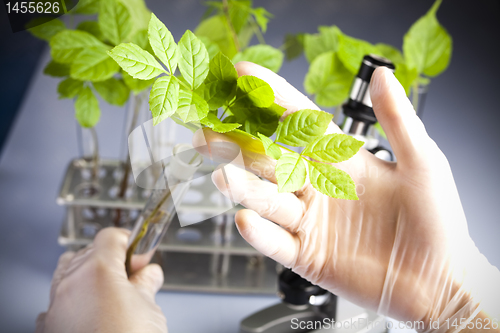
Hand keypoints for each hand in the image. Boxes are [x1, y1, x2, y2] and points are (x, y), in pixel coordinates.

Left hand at [36, 228, 166, 332]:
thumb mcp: (149, 309)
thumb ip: (146, 284)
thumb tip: (149, 274)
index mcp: (97, 270)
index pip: (111, 237)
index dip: (131, 242)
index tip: (142, 254)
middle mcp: (70, 283)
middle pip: (89, 251)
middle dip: (112, 258)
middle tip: (133, 274)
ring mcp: (55, 305)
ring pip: (67, 272)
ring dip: (88, 274)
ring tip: (111, 290)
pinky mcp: (49, 326)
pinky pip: (57, 300)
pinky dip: (73, 299)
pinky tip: (91, 311)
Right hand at [193, 62, 499, 330]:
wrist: (440, 280)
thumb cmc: (437, 219)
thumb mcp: (422, 162)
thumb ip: (397, 120)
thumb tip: (383, 75)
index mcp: (343, 160)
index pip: (301, 121)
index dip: (274, 97)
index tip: (245, 75)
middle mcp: (320, 187)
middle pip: (269, 159)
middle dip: (237, 143)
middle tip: (208, 131)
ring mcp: (311, 221)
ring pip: (268, 200)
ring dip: (245, 188)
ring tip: (225, 177)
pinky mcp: (307, 255)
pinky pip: (277, 242)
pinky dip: (260, 233)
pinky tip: (246, 221)